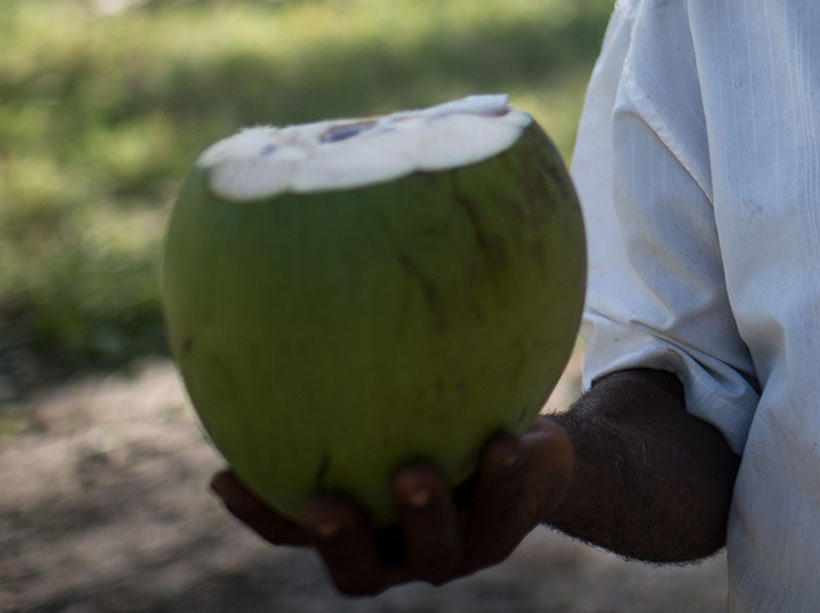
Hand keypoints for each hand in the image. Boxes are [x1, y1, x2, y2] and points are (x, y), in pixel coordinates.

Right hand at [210, 420, 574, 595]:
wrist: (533, 454)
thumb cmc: (445, 422)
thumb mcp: (397, 404)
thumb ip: (355, 389)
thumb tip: (292, 312)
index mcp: (358, 530)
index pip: (293, 531)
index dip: (258, 513)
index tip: (224, 476)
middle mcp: (397, 552)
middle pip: (359, 568)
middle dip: (339, 540)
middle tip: (322, 506)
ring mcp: (453, 550)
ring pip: (434, 547)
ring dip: (423, 512)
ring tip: (414, 473)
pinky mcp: (505, 528)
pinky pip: (503, 502)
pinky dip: (500, 474)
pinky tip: (502, 440)